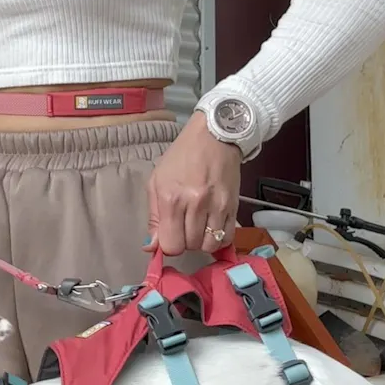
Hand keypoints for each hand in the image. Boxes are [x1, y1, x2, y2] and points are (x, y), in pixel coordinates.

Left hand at [146, 112, 241, 256]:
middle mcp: (194, 204)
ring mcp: (217, 206)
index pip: (171, 244)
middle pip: (190, 246)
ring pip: (209, 246)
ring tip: (198, 227)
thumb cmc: (181, 157)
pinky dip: (219, 239)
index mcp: (171, 198)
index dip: (168, 245)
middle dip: (185, 241)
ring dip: (202, 241)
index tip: (170, 235)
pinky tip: (212, 228)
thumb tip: (151, 247)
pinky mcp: (234, 206)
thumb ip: (154, 217)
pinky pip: (228, 238)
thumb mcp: (157, 181)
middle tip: (184, 226)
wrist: (214, 136)